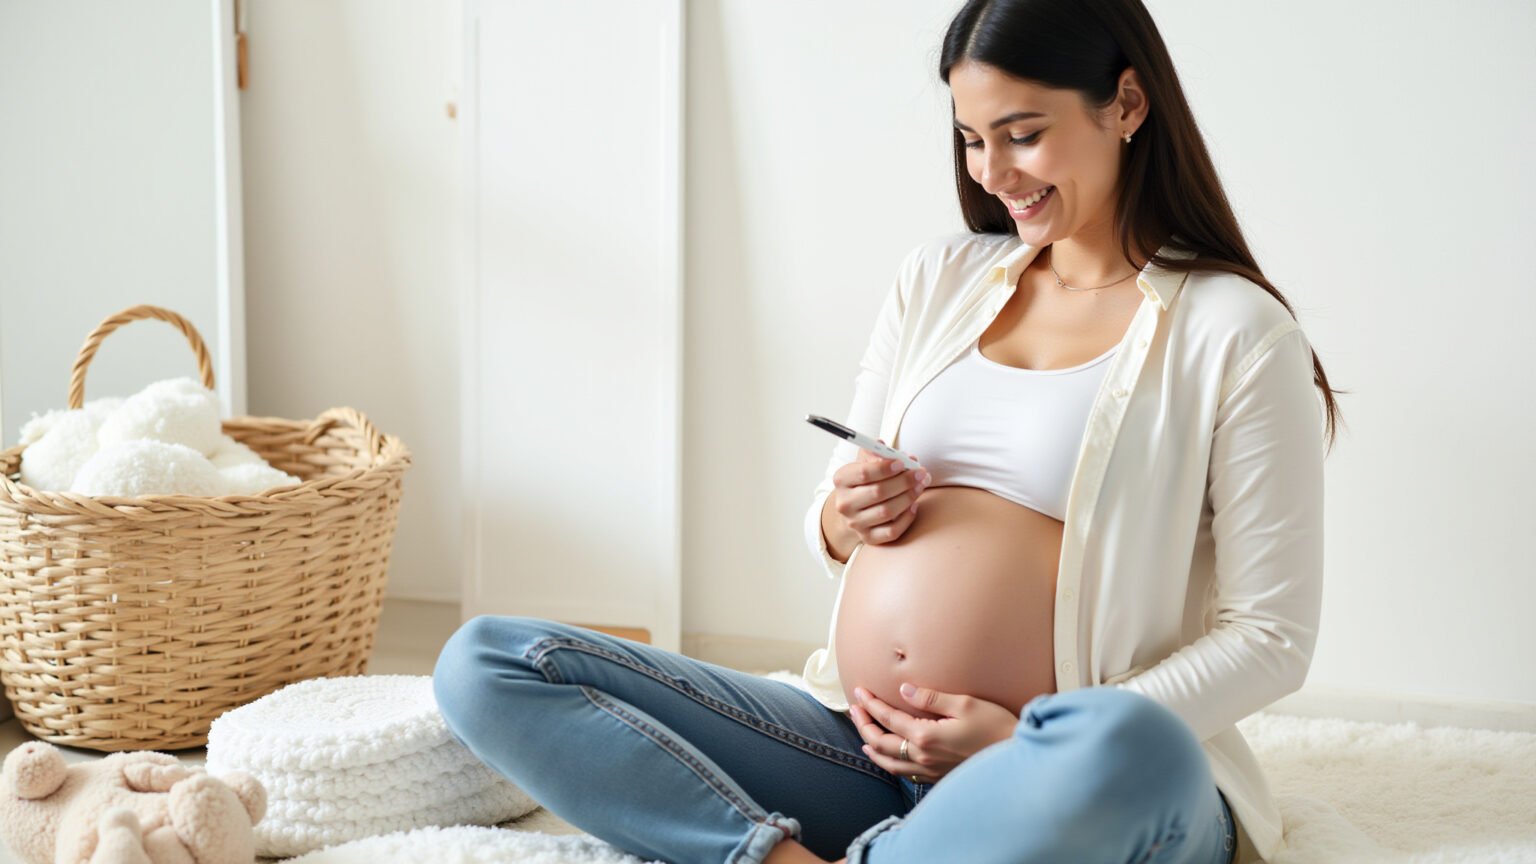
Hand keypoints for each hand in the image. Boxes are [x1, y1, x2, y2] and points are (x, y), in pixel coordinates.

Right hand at [829, 441, 929, 547]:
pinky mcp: (868, 538)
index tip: (903, 462)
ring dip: (909, 497)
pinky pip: (892, 531)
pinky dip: (906, 518)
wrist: (854, 510)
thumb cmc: (865, 481)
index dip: (886, 467)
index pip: (864, 473)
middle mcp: (845, 503)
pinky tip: (913, 505)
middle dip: (904, 481)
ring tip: (920, 485)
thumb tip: (896, 453)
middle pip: (878, 492)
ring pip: (887, 511)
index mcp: (841, 480)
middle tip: (920, 473)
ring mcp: (855, 523)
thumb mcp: (865, 462)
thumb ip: (877, 453)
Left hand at [849, 683, 1017, 783]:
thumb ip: (931, 698)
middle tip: (855, 709)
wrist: (1015, 754)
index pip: (889, 719)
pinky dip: (890, 764)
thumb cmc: (995, 725)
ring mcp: (930, 770)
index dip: (871, 705)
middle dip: (864, 725)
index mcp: (927, 736)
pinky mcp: (937, 776)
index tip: (859, 692)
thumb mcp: (964, 704)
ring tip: (863, 736)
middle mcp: (924, 756)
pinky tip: (889, 758)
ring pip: (889, 763)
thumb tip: (903, 690)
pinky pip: (905, 773)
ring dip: (872, 747)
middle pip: (882, 743)